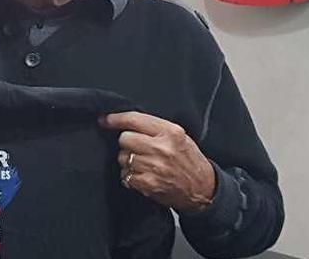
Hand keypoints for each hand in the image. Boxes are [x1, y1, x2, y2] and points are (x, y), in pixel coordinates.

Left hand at [100, 111, 215, 212]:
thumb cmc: (189, 160)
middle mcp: (162, 148)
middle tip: (138, 149)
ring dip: (128, 162)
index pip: (134, 120)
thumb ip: (155, 128)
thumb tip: (124, 122)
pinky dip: (130, 177)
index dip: (115, 119)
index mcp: (170, 132)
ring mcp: (155, 167)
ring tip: (144, 165)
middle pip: (124, 138)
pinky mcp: (149, 183)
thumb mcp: (179, 137)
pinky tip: (143, 176)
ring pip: (123, 158)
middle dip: (127, 144)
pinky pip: (125, 175)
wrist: (204, 189)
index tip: (104, 119)